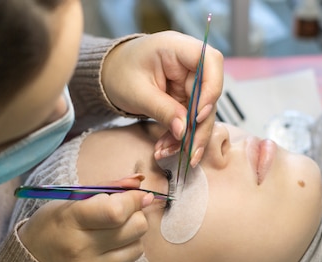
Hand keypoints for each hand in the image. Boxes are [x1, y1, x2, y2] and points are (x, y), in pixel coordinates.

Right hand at [18, 175, 153, 261]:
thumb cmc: (50, 230)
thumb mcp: (68, 202)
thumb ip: (105, 189)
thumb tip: (139, 183)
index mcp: (71, 221)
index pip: (117, 211)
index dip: (134, 200)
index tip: (139, 196)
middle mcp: (81, 250)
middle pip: (135, 228)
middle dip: (135, 216)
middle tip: (123, 216)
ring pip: (137, 248)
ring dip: (131, 238)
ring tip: (112, 236)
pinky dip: (123, 257)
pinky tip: (107, 254)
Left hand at [101, 31, 223, 166]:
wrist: (109, 75)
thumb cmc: (120, 73)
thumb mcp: (137, 92)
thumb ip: (162, 109)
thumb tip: (184, 131)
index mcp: (177, 47)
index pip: (210, 61)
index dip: (212, 88)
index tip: (199, 116)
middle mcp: (188, 64)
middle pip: (209, 95)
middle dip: (200, 126)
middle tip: (191, 152)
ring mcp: (188, 83)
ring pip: (201, 113)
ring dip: (188, 137)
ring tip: (169, 153)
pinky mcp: (185, 99)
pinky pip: (189, 120)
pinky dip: (178, 137)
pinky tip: (164, 148)